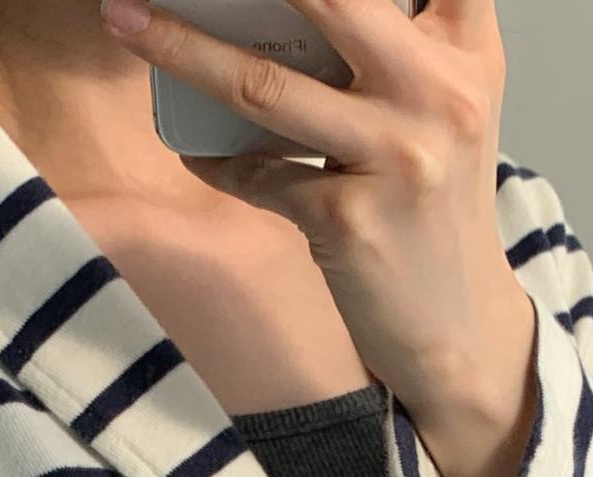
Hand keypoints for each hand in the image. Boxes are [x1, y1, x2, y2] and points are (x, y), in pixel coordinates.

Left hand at [98, 0, 540, 476]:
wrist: (458, 328)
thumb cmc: (434, 210)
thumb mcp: (445, 111)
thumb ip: (401, 44)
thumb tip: (280, 9)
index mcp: (466, 54)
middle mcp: (441, 95)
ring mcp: (396, 158)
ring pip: (264, 85)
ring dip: (181, 49)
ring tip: (127, 20)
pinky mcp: (349, 222)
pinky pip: (256, 176)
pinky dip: (217, 162)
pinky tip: (196, 152)